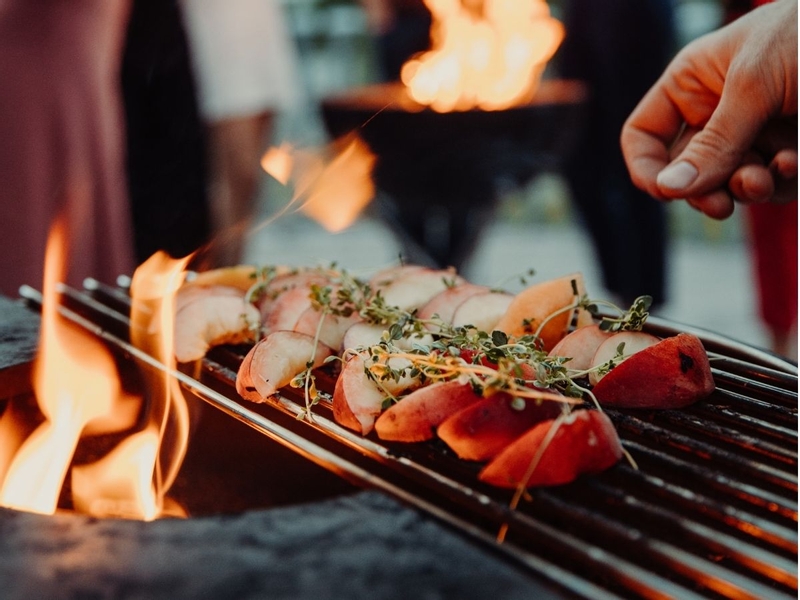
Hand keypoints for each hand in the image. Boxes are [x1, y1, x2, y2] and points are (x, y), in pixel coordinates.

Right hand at [621, 0, 797, 218]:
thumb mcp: (754, 83)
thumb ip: (714, 142)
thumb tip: (669, 189)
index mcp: (692, 84)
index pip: (644, 135)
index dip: (646, 166)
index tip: (665, 192)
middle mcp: (716, 112)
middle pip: (684, 171)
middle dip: (702, 188)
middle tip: (719, 206)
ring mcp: (752, 134)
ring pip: (726, 184)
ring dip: (743, 189)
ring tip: (764, 180)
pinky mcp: (788, 151)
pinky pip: (771, 185)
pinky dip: (780, 183)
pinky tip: (795, 164)